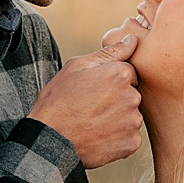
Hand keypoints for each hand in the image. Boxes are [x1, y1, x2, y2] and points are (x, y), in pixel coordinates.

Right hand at [29, 31, 142, 169]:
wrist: (50, 140)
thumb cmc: (59, 101)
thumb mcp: (77, 67)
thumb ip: (110, 52)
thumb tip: (132, 40)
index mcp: (120, 74)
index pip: (127, 73)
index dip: (109, 82)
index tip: (94, 91)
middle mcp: (132, 97)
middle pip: (131, 94)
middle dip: (117, 100)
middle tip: (92, 108)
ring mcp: (133, 121)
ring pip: (131, 116)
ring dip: (119, 120)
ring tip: (94, 123)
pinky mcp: (131, 143)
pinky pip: (131, 137)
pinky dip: (119, 138)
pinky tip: (100, 137)